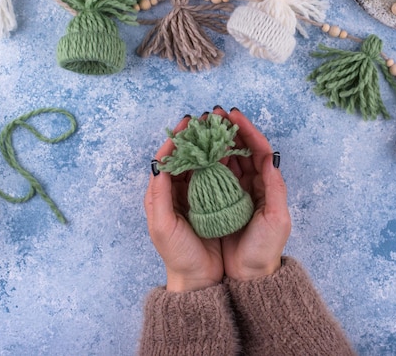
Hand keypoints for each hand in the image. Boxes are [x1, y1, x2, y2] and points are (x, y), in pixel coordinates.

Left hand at [144, 115, 222, 291]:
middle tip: (212, 116)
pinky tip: (238, 148)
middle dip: (203, 134)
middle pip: (195, 154)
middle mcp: (188, 189)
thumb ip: (157, 194)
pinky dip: (233, 158)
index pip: (174, 156)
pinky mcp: (226, 201)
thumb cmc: (178, 254)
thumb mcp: (161, 225)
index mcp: (169, 191)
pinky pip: (229, 173)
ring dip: (219, 141)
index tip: (189, 121)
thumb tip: (159, 163)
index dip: (181, 137)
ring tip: (225, 125)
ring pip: (213, 160)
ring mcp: (207, 194)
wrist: (202, 279)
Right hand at [212, 107, 291, 280]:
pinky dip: (200, 161)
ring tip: (200, 126)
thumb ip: (275, 188)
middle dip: (226, 130)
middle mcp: (247, 184)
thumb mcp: (276, 219)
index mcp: (264, 184)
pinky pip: (206, 175)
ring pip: (221, 158)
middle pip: (237, 149)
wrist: (245, 277)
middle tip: (211, 114)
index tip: (234, 115)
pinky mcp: (213, 201)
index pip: (257, 150)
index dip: (247, 130)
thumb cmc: (263, 250)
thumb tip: (271, 158)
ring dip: (211, 141)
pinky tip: (192, 151)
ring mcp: (230, 191)